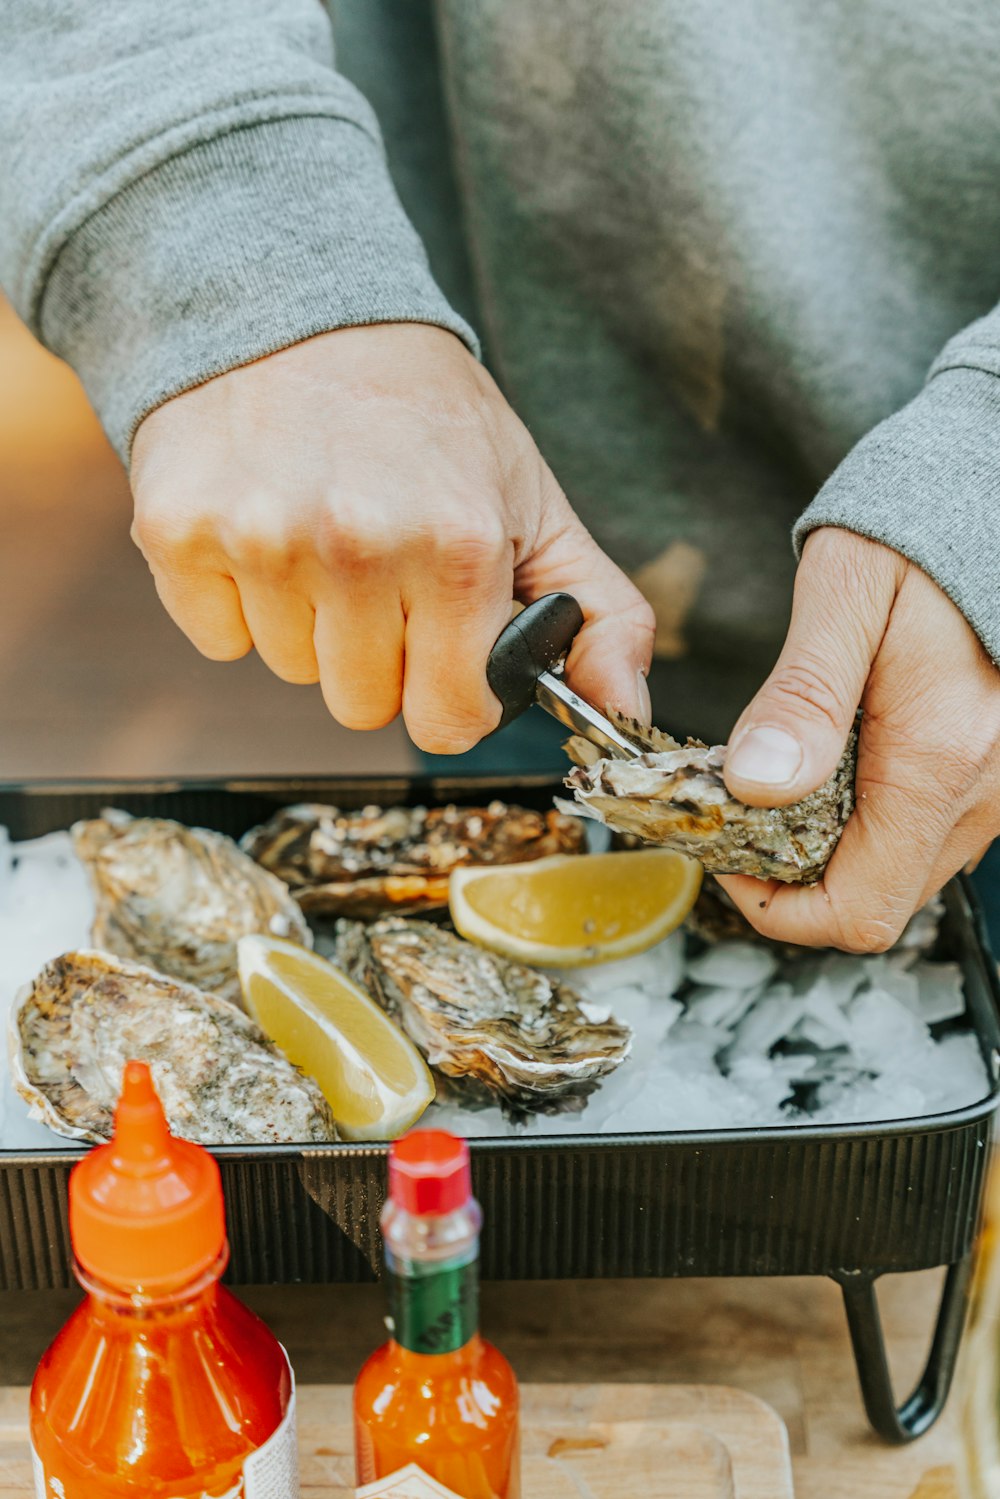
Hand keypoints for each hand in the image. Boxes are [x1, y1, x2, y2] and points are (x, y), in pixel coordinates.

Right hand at [130, 324, 653, 752]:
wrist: (300, 306)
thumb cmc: (428, 419)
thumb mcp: (534, 503)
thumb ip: (601, 614)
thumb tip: (626, 713)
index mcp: (457, 548)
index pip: (449, 720)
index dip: (449, 689)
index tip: (442, 638)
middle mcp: (355, 547)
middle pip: (363, 706)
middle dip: (379, 654)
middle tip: (380, 565)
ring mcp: (259, 539)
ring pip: (290, 673)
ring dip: (309, 623)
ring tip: (321, 529)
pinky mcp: (179, 532)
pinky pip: (217, 639)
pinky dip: (237, 600)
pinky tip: (262, 523)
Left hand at [719, 527, 999, 950]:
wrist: (989, 498)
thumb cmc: (917, 533)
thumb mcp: (843, 595)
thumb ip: (803, 697)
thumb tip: (755, 785)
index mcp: (942, 758)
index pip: (856, 908)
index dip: (775, 906)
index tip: (726, 852)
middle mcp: (987, 789)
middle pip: (876, 900)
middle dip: (796, 875)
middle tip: (741, 812)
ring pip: (904, 870)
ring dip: (835, 846)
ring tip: (787, 775)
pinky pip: (931, 830)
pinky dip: (875, 817)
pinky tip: (842, 758)